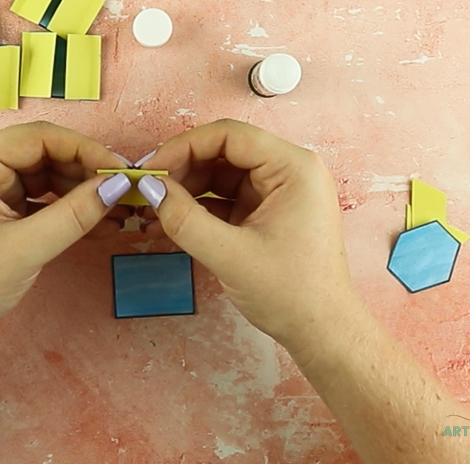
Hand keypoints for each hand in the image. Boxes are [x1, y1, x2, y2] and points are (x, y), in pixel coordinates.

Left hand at [0, 122, 131, 354]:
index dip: (86, 151)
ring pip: (46, 176)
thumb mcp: (27, 249)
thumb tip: (118, 186)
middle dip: (87, 174)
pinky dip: (66, 211)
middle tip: (126, 193)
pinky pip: (38, 199)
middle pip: (45, 154)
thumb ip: (75, 214)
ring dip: (81, 194)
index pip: (40, 138)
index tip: (122, 171)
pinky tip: (98, 223)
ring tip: (119, 212)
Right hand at [138, 119, 353, 352]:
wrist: (322, 333)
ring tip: (152, 214)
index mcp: (293, 168)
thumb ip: (185, 218)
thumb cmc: (293, 293)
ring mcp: (277, 194)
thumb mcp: (230, 255)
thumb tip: (150, 189)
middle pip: (223, 153)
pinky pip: (226, 200)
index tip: (152, 168)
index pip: (229, 136)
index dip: (185, 147)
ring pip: (220, 177)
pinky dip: (198, 211)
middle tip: (147, 192)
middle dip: (182, 171)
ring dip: (185, 192)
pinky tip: (168, 226)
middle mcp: (288, 172)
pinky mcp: (266, 215)